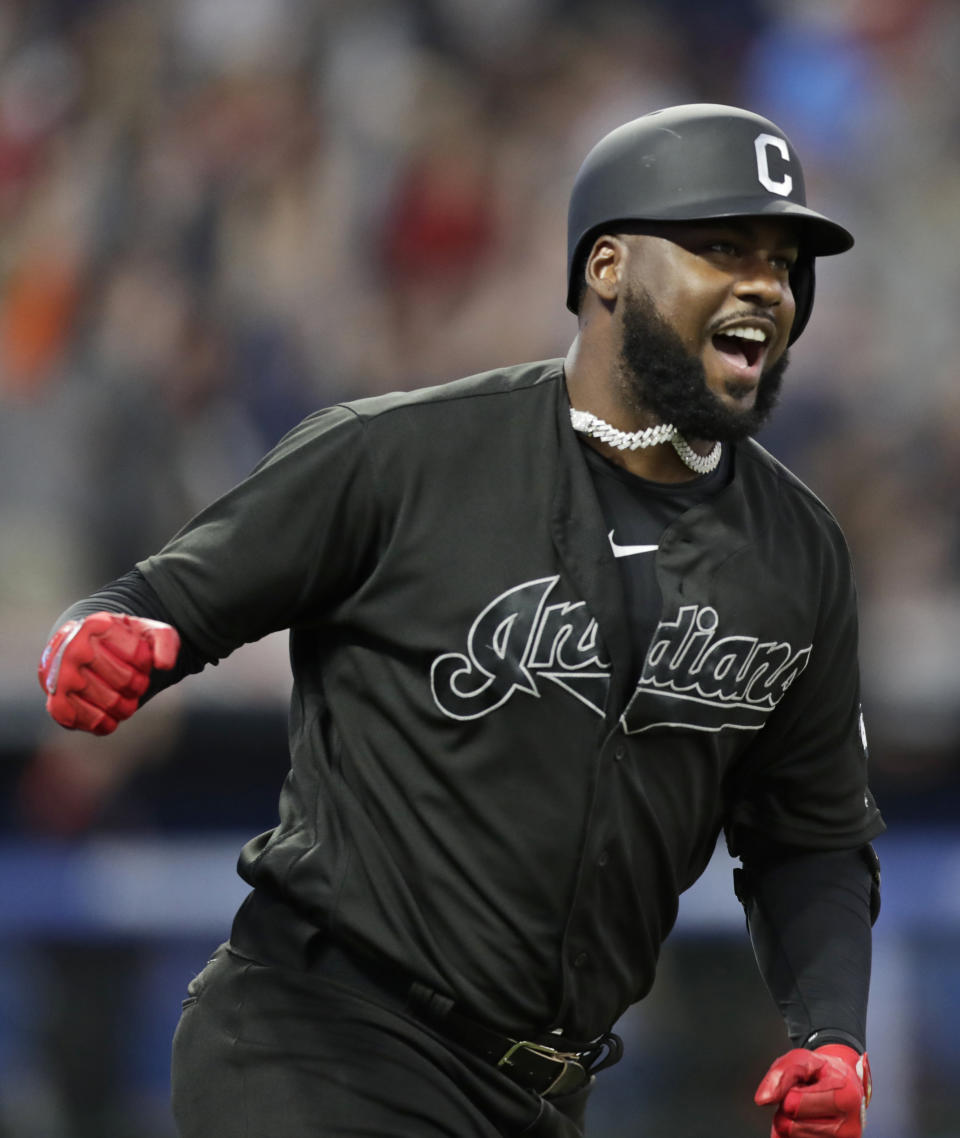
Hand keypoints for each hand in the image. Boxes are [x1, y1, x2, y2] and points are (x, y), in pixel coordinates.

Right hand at [38, 612, 179, 735]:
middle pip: (127, 681)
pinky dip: (106, 724)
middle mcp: (74, 648)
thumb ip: (166, 642)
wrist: (82, 652)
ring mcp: (61, 676)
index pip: (139, 657)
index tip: (139, 661)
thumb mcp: (148, 632)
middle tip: (135, 683)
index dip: (146, 664)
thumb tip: (164, 665)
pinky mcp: (56, 702)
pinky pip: (89, 722)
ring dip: (126, 707)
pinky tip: (110, 718)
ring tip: (124, 699)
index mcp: (97, 625)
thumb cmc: (120, 643)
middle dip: (139, 686)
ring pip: (111, 703)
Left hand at [754, 1044, 871, 1137]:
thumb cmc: (823, 1072)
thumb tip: (763, 1099)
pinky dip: (793, 1133)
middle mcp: (849, 1127)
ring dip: (790, 1121)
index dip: (788, 1092)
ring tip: (806, 1107)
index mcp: (846, 1096)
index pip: (793, 1104)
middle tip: (802, 1096)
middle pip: (791, 1125)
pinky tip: (806, 1121)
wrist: (845, 1086)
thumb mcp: (803, 1060)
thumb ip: (780, 1075)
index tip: (800, 1085)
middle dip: (787, 1108)